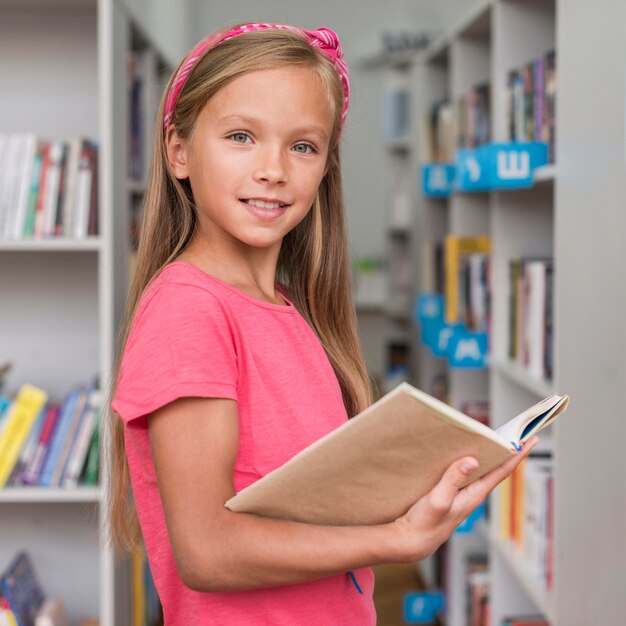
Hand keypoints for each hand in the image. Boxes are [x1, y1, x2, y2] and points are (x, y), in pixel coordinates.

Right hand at [389, 436, 538, 562]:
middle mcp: (472, 493)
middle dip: (507, 450)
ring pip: (481, 469)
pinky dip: (470, 459)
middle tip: (519, 431)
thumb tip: (473, 461)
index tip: (530, 440)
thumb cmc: (425, 524)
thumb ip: (454, 479)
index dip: (517, 455)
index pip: (501, 471)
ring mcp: (461, 492)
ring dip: (489, 454)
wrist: (411, 540)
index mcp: (474, 495)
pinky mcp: (450, 491)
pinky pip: (466, 471)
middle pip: (495, 468)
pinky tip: (466, 451)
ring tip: (498, 437)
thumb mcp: (438, 499)